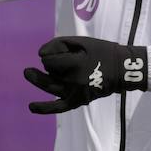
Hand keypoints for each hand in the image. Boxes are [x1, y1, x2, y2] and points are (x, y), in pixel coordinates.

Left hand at [24, 36, 148, 114]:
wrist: (122, 70)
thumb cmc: (102, 52)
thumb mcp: (83, 42)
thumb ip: (60, 44)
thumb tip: (40, 54)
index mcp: (77, 64)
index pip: (50, 61)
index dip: (51, 54)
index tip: (61, 52)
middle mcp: (74, 80)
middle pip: (49, 73)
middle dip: (46, 65)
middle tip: (43, 61)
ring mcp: (75, 92)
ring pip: (50, 87)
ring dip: (39, 80)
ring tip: (28, 73)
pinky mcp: (78, 101)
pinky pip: (59, 107)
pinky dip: (44, 108)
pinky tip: (31, 107)